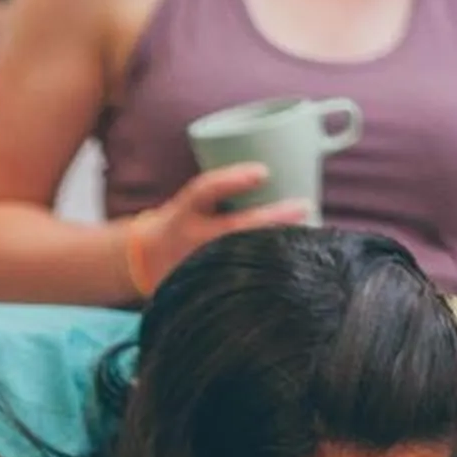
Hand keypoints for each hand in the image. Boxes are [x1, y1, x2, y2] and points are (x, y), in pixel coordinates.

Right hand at [125, 166, 311, 296]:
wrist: (147, 262)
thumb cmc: (183, 222)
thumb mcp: (193, 202)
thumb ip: (226, 189)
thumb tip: (278, 171)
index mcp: (185, 212)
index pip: (205, 191)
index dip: (233, 180)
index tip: (263, 172)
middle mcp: (193, 239)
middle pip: (236, 228)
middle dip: (273, 218)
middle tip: (305, 204)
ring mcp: (202, 265)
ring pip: (246, 255)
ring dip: (278, 244)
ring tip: (309, 231)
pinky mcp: (212, 285)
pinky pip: (246, 278)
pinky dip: (271, 270)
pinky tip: (296, 262)